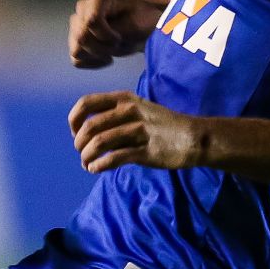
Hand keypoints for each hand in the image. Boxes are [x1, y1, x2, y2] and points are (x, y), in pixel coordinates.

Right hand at [68, 0, 162, 68]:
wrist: (143, 30)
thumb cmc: (141, 22)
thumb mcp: (135, 25)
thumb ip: (112, 29)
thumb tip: (84, 39)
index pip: (91, 21)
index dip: (106, 36)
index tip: (120, 37)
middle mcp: (83, 7)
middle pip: (82, 37)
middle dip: (103, 47)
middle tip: (119, 44)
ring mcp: (76, 24)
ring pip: (76, 50)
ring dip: (98, 55)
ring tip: (113, 49)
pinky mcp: (75, 40)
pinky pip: (77, 60)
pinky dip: (93, 63)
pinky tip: (106, 57)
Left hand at [68, 90, 203, 172]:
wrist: (195, 137)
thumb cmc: (162, 125)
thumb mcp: (138, 109)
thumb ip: (114, 115)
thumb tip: (86, 130)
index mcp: (124, 99)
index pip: (86, 103)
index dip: (74, 119)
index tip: (75, 133)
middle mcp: (129, 111)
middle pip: (90, 126)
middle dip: (79, 143)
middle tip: (82, 152)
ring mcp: (138, 130)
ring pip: (99, 143)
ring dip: (86, 156)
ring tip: (86, 163)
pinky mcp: (146, 151)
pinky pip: (114, 158)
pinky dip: (99, 165)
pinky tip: (96, 169)